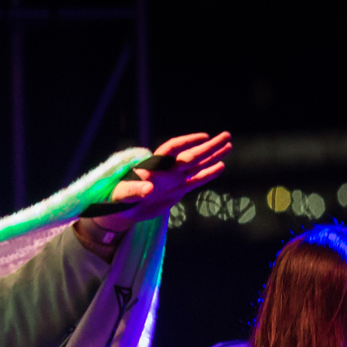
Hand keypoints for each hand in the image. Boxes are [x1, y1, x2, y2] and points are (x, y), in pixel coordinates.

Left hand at [92, 132, 232, 232]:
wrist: (122, 210)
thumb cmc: (118, 197)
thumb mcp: (123, 194)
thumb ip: (135, 191)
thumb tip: (148, 189)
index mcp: (153, 165)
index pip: (172, 149)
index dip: (187, 142)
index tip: (203, 137)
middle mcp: (166, 169)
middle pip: (190, 155)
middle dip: (208, 147)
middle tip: (226, 136)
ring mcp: (173, 179)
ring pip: (196, 165)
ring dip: (212, 156)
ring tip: (228, 145)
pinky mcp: (177, 190)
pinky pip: (195, 180)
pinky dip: (207, 174)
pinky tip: (221, 166)